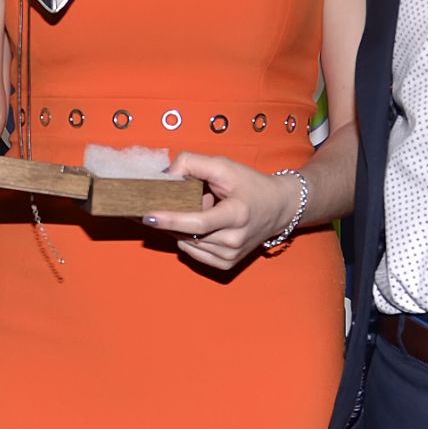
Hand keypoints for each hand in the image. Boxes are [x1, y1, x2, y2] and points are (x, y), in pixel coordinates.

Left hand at [141, 153, 300, 270]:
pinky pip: (193, 252)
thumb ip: (193, 163)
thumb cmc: (250, 185)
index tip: (148, 216)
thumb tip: (165, 175)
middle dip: (176, 217)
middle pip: (188, 233)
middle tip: (186, 200)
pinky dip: (189, 238)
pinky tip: (203, 226)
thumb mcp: (224, 166)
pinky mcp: (226, 264)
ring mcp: (230, 256)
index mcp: (237, 215)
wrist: (279, 208)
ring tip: (204, 211)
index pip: (198, 223)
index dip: (171, 219)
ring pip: (186, 244)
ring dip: (183, 228)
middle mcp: (234, 240)